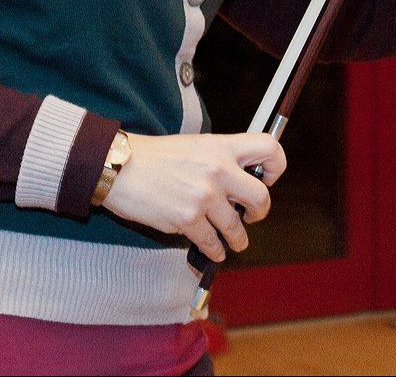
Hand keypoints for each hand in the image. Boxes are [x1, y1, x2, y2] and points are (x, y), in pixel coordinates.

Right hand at [100, 132, 285, 261]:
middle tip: (252, 215)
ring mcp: (204, 196)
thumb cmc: (154, 156)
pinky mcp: (187, 219)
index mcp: (222, 147)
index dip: (276, 167)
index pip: (269, 148)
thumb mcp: (195, 145)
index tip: (268, 179)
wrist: (119, 167)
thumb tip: (240, 181)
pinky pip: (212, 242)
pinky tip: (214, 250)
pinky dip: (215, 251)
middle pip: (262, 197)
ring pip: (237, 228)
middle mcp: (219, 170)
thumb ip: (220, 159)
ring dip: (238, 239)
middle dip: (260, 212)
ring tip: (235, 241)